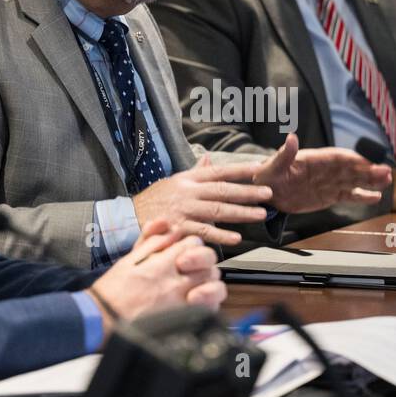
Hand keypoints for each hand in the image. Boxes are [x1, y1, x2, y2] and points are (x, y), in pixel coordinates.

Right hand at [89, 219, 225, 333]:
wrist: (103, 321)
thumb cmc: (112, 292)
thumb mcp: (128, 258)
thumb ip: (152, 241)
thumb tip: (170, 228)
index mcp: (162, 264)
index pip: (195, 243)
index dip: (191, 247)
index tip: (184, 254)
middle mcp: (176, 282)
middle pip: (210, 263)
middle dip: (203, 264)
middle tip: (191, 270)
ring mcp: (182, 303)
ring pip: (215, 285)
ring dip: (209, 283)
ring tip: (196, 286)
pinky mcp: (185, 321)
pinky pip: (211, 309)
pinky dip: (209, 304)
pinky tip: (197, 302)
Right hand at [132, 159, 271, 246]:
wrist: (128, 217)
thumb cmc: (154, 200)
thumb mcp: (173, 181)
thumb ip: (195, 172)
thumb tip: (210, 158)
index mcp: (188, 179)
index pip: (219, 172)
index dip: (240, 170)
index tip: (259, 169)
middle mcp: (188, 192)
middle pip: (223, 190)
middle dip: (247, 191)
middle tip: (267, 193)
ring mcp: (184, 210)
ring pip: (217, 210)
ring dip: (241, 212)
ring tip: (260, 214)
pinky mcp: (179, 229)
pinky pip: (203, 232)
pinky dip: (220, 235)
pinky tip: (236, 238)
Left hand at [251, 134, 391, 213]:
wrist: (264, 191)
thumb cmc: (267, 175)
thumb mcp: (273, 165)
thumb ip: (285, 154)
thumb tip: (291, 138)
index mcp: (315, 159)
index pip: (339, 158)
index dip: (354, 159)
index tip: (369, 162)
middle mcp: (326, 170)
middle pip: (351, 169)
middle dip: (369, 170)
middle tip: (386, 172)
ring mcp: (329, 183)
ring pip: (354, 181)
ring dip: (370, 181)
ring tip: (387, 181)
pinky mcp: (328, 196)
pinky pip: (348, 196)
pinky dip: (361, 197)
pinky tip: (376, 197)